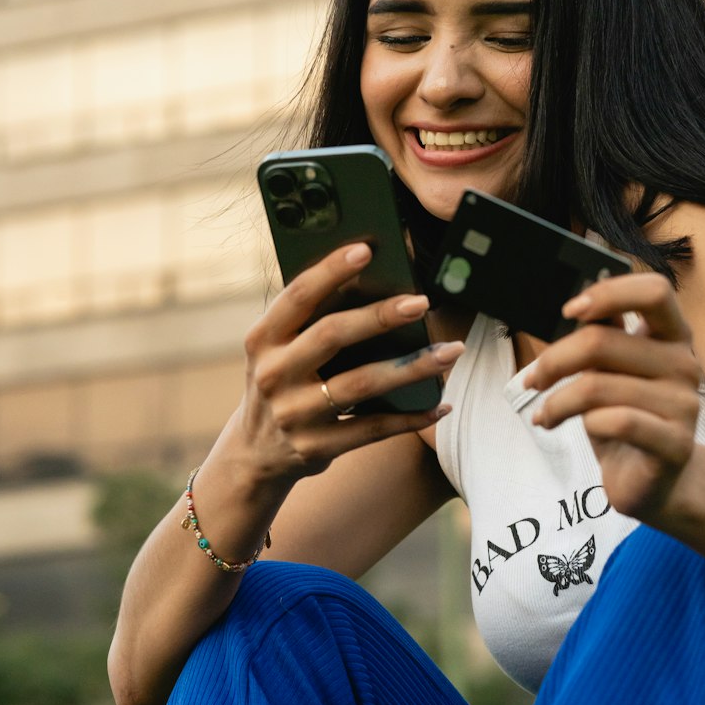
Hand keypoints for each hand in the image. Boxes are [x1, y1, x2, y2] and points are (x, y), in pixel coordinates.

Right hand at [241, 243, 460, 478]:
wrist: (255, 454)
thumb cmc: (281, 381)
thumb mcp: (277, 349)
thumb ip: (309, 320)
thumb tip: (371, 280)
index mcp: (263, 338)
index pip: (298, 296)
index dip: (330, 270)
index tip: (366, 250)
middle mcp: (274, 374)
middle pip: (332, 335)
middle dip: (381, 316)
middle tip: (421, 302)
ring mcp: (294, 414)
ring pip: (361, 384)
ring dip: (411, 367)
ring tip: (450, 351)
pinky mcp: (316, 447)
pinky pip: (372, 430)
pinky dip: (411, 417)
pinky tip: (441, 404)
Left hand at [523, 273, 699, 525]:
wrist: (651, 480)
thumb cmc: (624, 414)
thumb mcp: (610, 370)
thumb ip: (604, 333)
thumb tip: (583, 303)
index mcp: (673, 335)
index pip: (655, 291)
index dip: (610, 292)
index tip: (570, 311)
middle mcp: (685, 364)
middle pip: (603, 341)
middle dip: (555, 360)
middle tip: (534, 379)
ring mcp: (685, 405)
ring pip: (598, 386)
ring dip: (557, 401)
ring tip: (546, 414)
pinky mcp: (676, 444)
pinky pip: (614, 421)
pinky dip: (580, 423)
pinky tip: (564, 429)